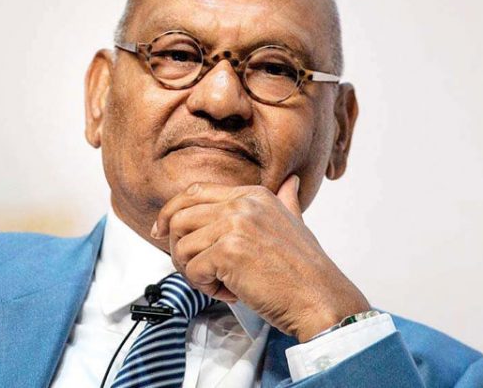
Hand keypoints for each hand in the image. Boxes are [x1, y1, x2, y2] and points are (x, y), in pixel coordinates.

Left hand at [151, 176, 370, 342]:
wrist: (322, 299)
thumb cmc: (306, 271)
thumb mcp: (295, 224)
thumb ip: (286, 201)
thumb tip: (290, 183)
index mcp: (254, 194)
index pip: (193, 192)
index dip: (170, 212)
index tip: (161, 232)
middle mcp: (242, 204)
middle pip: (179, 217)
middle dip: (178, 248)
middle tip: (197, 270)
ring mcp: (235, 225)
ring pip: (182, 246)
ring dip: (194, 272)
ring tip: (221, 284)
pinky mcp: (228, 252)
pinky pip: (193, 270)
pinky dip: (206, 288)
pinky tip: (231, 292)